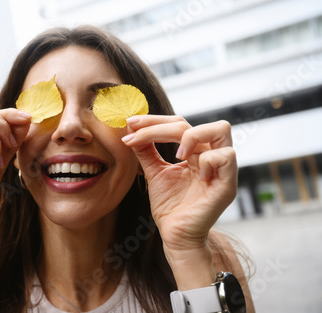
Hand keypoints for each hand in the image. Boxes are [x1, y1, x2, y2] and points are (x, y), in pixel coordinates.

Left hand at [122, 115, 236, 252]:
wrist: (175, 236)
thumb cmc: (169, 206)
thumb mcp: (154, 172)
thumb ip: (146, 150)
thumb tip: (131, 127)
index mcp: (195, 152)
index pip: (178, 124)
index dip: (154, 121)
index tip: (130, 124)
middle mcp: (210, 155)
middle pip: (193, 123)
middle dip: (160, 125)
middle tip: (136, 133)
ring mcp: (221, 169)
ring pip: (220, 129)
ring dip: (191, 136)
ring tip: (176, 154)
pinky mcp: (227, 185)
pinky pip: (225, 156)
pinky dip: (206, 160)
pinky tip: (195, 173)